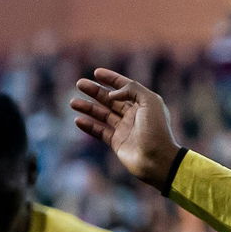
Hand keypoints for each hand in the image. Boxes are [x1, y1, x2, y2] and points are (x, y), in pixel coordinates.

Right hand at [70, 68, 182, 187]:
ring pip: (103, 114)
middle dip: (95, 91)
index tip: (96, 72)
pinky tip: (78, 120)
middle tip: (79, 83)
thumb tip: (112, 94)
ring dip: (88, 107)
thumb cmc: (156, 129)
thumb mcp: (150, 101)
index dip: (111, 79)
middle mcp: (134, 115)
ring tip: (73, 102)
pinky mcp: (117, 142)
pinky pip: (100, 131)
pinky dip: (89, 126)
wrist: (157, 159)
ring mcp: (125, 129)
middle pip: (110, 99)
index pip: (125, 87)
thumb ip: (132, 90)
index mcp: (143, 103)